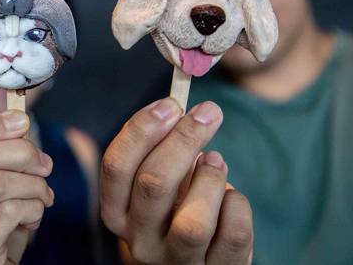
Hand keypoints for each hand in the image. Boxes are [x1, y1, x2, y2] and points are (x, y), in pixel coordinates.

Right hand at [100, 98, 252, 263]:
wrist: (198, 261)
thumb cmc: (175, 210)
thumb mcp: (155, 185)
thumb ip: (157, 151)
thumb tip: (177, 108)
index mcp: (116, 213)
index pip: (116, 166)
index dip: (142, 129)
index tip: (170, 104)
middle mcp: (139, 242)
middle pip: (153, 183)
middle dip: (184, 140)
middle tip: (208, 112)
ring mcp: (177, 262)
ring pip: (194, 223)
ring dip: (210, 179)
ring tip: (216, 161)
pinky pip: (233, 235)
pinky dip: (237, 205)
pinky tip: (231, 197)